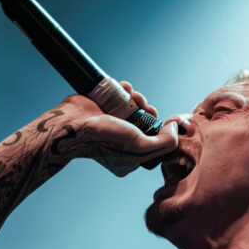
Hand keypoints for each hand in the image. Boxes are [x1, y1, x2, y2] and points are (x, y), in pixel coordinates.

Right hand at [54, 82, 178, 176]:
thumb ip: (164, 144)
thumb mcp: (140, 147)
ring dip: (138, 98)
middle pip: (145, 124)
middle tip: (146, 108)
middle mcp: (122, 143)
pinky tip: (124, 88)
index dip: (161, 131)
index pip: (154, 145)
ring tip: (133, 96)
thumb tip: (174, 129)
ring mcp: (113, 124)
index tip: (162, 122)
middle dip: (148, 111)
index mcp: (130, 159)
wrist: (74, 123)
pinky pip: (121, 97)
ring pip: (134, 108)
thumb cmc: (104, 139)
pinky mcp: (106, 108)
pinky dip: (125, 90)